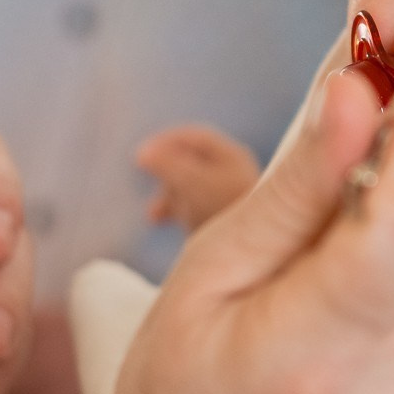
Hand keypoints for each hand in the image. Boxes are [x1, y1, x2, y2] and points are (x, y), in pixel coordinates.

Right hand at [136, 124, 260, 230]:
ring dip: (167, 194)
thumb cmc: (224, 212)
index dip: (165, 141)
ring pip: (189, 186)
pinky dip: (173, 210)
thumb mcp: (192, 183)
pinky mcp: (223, 221)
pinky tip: (157, 221)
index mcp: (232, 157)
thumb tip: (142, 152)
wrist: (253, 256)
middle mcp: (232, 174)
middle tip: (144, 179)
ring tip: (153, 214)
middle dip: (164, 171)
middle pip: (190, 161)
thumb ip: (167, 164)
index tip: (140, 153)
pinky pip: (191, 208)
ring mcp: (228, 198)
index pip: (195, 138)